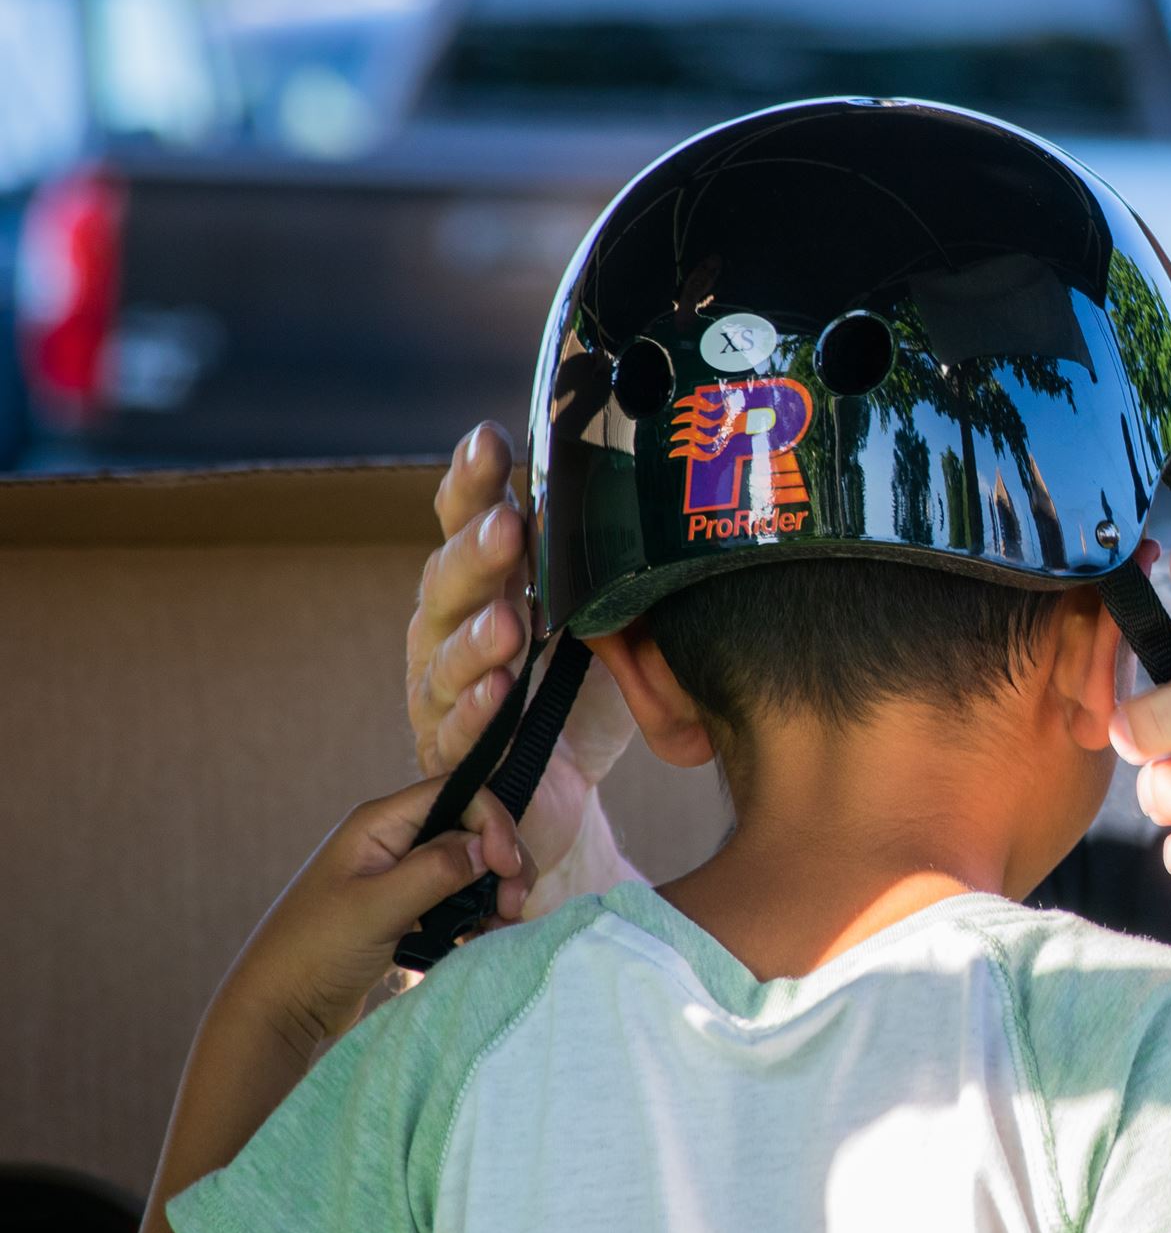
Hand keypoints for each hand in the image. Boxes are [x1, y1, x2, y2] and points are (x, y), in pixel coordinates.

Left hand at [226, 776, 528, 1050]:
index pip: (458, 793)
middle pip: (472, 830)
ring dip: (495, 892)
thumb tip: (488, 848)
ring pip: (471, 867)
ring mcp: (401, 875)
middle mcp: (394, 841)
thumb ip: (435, 871)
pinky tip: (480, 938)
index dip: (493, 823)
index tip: (507, 870)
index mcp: (380, 824)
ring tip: (500, 927)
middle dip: (502, 863)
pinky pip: (458, 899)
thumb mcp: (376, 909)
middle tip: (514, 907)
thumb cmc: (313, 952)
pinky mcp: (408, 908)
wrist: (279, 1007)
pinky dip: (478, 915)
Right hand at [406, 423, 635, 879]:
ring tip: (510, 624)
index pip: (470, 520)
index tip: (491, 441)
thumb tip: (670, 511)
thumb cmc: (582, 689)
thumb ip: (617, 572)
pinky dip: (475, 713)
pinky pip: (456, 731)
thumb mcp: (611, 622)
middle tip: (509, 528)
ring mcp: (438, 689)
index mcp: (485, 580)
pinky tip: (497, 695)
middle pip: (449, 580)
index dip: (475, 481)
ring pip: (445, 658)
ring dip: (478, 639)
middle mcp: (448, 625)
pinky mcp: (448, 753)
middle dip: (479, 554)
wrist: (564, 792)